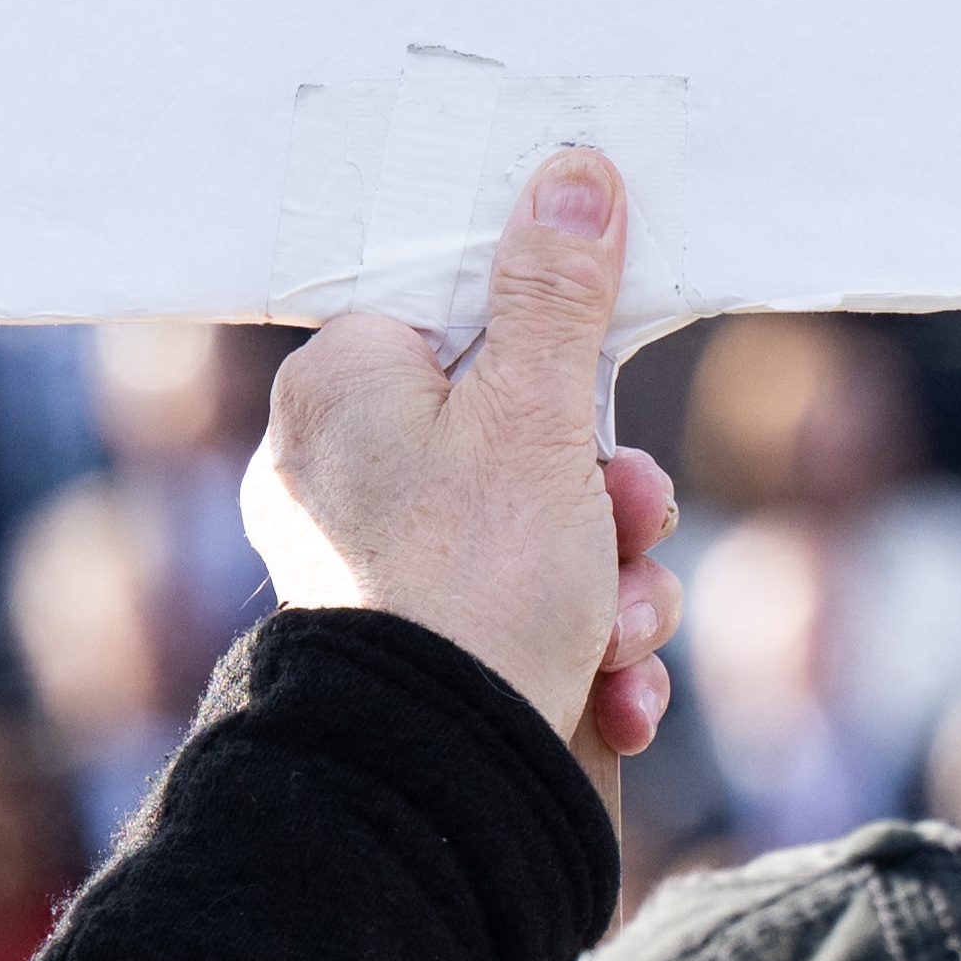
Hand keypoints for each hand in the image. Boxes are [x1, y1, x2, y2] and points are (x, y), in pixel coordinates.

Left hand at [245, 146, 682, 806]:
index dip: (546, 350)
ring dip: (617, 579)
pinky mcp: (436, 653)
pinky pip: (534, 614)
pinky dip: (592, 649)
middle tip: (624, 514)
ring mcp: (386, 574)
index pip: (449, 314)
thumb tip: (571, 171)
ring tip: (617, 625)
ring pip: (548, 529)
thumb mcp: (538, 412)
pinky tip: (609, 689)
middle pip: (518, 428)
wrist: (450, 789)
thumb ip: (557, 292)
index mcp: (336, 393)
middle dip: (606, 490)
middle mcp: (343, 477)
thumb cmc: (477, 587)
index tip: (590, 384)